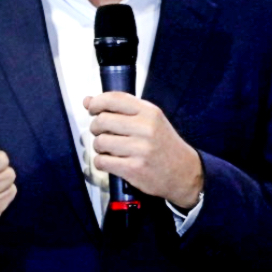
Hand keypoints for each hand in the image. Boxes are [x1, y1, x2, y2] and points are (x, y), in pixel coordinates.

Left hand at [85, 92, 202, 209]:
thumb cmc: (163, 144)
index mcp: (149, 112)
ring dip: (99, 147)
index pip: (113, 98)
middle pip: (102, 120)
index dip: (97, 102)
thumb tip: (87, 101)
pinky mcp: (134, 169)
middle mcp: (145, 128)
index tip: (92, 109)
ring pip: (100, 142)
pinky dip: (101, 162)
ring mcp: (140, 149)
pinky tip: (110, 162)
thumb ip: (121, 109)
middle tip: (102, 133)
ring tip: (109, 149)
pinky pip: (102, 161)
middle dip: (96, 127)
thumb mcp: (150, 120)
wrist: (184, 172)